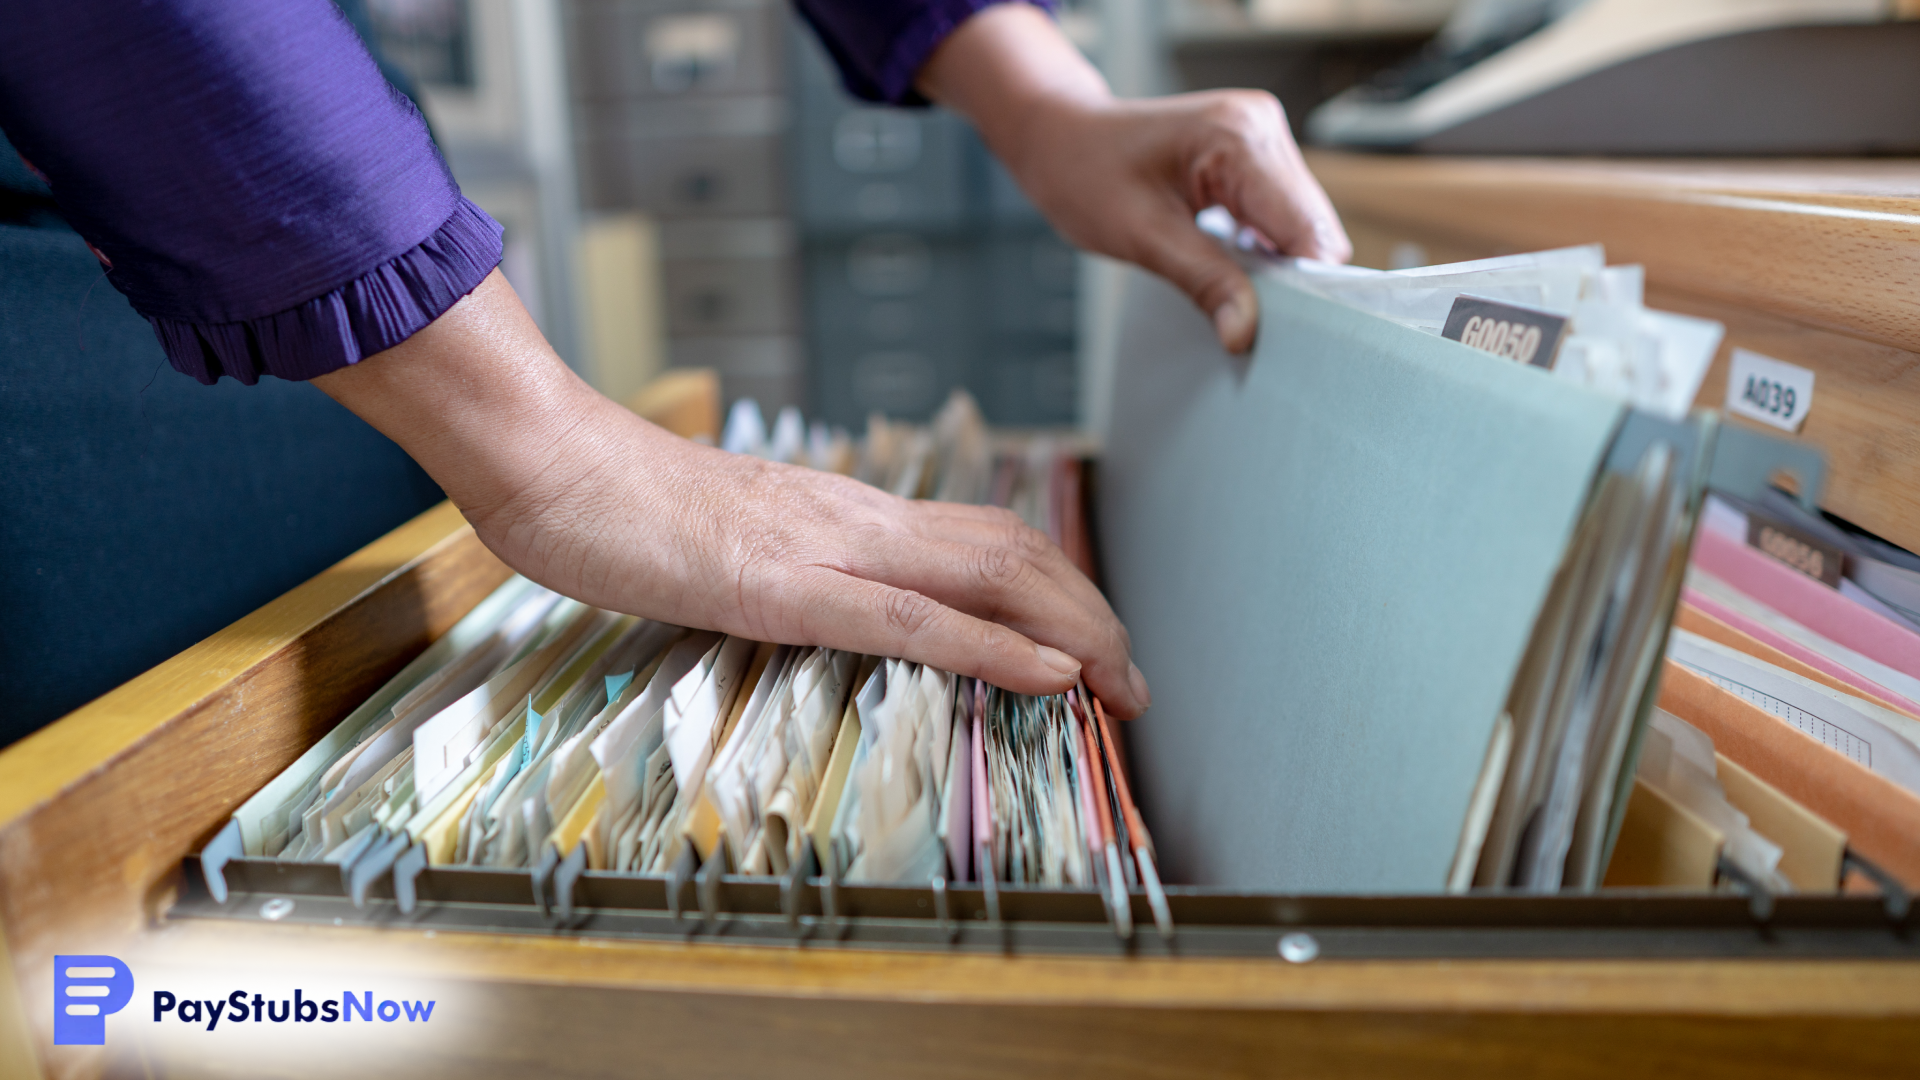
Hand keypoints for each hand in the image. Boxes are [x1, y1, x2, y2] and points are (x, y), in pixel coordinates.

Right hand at [315, 271, 1151, 716]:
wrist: (553, 465)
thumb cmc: (626, 508)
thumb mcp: (733, 541)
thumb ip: (798, 565)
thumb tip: (847, 604)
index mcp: (850, 515)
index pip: (983, 542)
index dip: (1056, 592)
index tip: (1096, 648)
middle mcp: (859, 521)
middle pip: (1012, 554)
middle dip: (1089, 616)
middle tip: (1136, 683)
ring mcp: (826, 549)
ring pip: (985, 578)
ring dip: (1069, 632)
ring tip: (1121, 684)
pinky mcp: (784, 586)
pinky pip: (911, 620)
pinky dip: (993, 648)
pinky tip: (1050, 676)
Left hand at [919, 3, 1350, 353]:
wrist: (1060, 139)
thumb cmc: (1085, 173)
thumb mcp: (1142, 236)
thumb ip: (1203, 281)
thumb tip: (1246, 333)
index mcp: (1239, 136)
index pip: (1306, 227)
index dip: (1306, 285)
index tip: (1289, 337)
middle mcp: (1262, 127)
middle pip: (1314, 227)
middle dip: (1295, 282)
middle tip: (1257, 328)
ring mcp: (1262, 139)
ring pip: (1303, 226)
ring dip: (1282, 269)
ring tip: (1243, 303)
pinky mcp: (1254, 158)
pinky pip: (1281, 217)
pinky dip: (1268, 253)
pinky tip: (1241, 277)